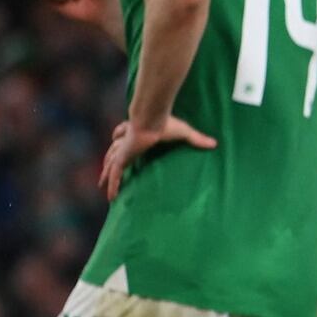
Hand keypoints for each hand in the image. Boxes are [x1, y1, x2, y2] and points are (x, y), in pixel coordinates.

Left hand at [99, 116, 216, 199]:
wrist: (152, 119)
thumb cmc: (166, 124)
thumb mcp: (185, 133)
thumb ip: (197, 139)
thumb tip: (215, 143)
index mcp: (138, 132)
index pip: (124, 135)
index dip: (120, 137)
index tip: (117, 140)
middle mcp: (127, 141)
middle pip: (113, 151)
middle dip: (109, 159)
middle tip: (107, 168)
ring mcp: (123, 150)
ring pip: (110, 164)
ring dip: (106, 174)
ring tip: (101, 185)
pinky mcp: (123, 158)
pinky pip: (116, 175)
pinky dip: (113, 185)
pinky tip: (110, 197)